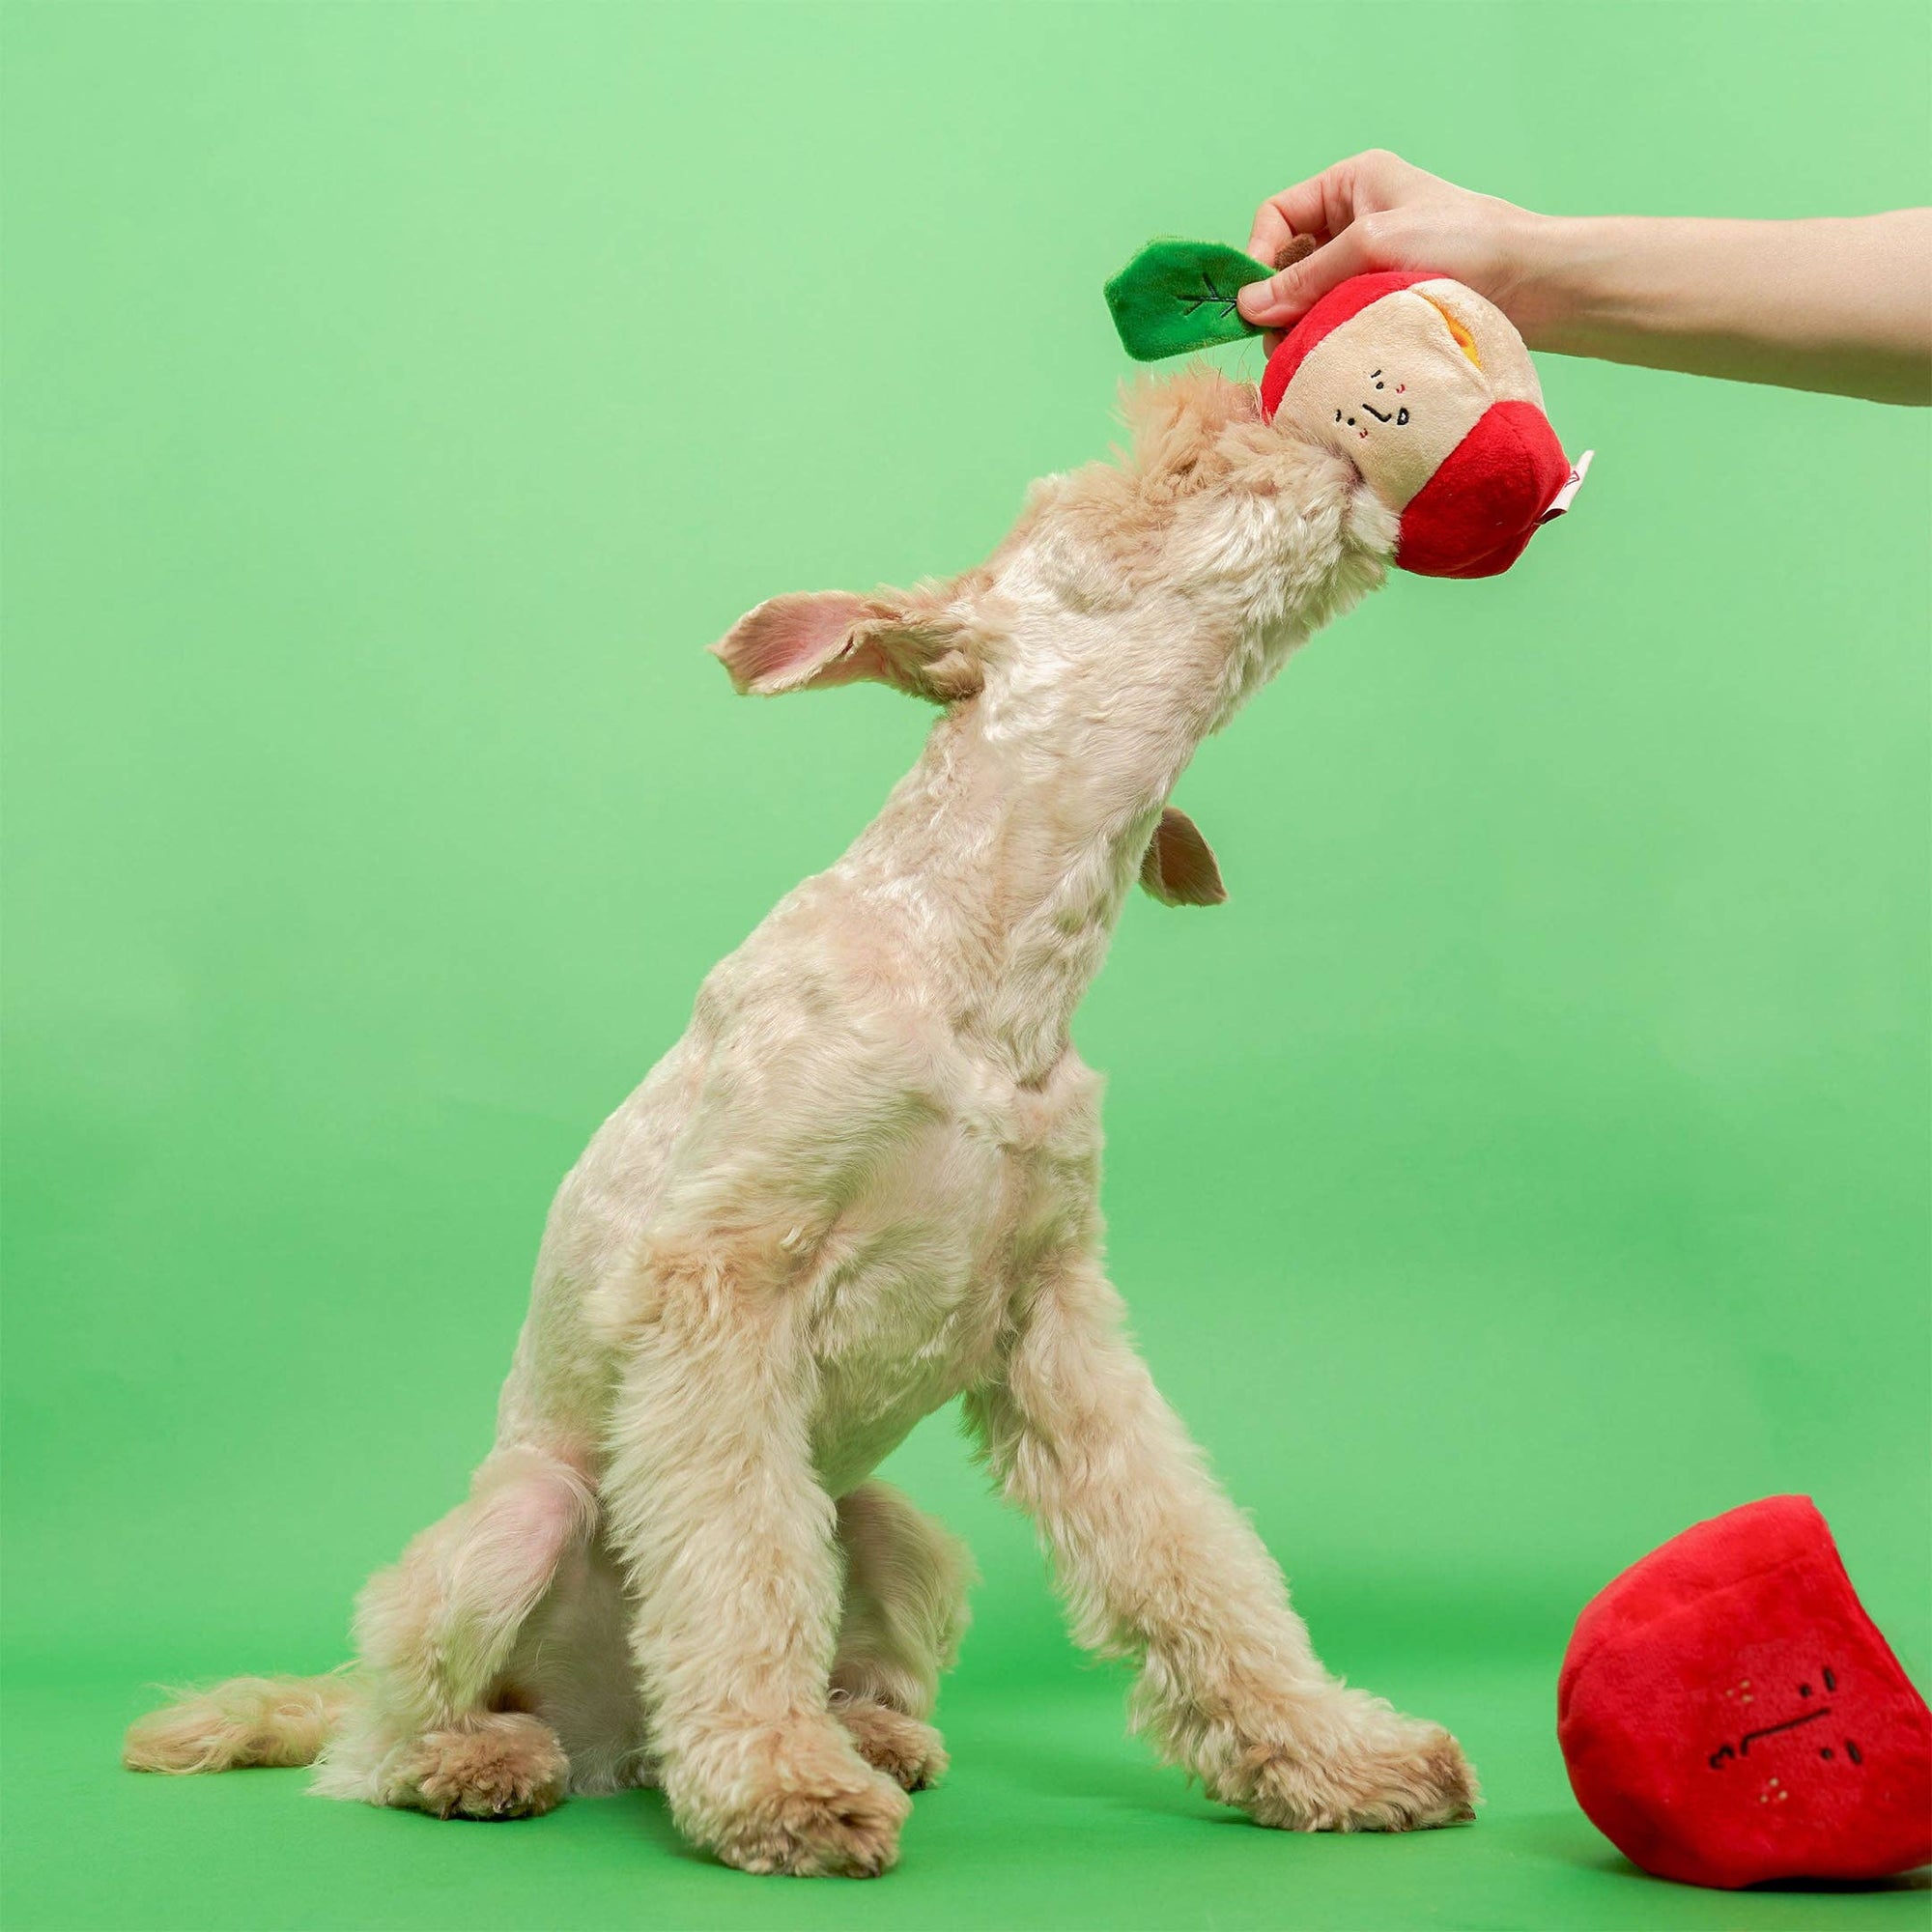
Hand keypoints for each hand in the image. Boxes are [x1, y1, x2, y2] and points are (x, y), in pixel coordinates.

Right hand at [1238, 150, 1541, 332]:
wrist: (1534, 284)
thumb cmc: (1464, 244)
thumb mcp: (1375, 246)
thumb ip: (1308, 275)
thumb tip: (1246, 306)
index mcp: (1351, 183)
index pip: (1277, 216)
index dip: (1259, 256)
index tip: (1257, 304)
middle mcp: (1355, 219)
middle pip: (1288, 262)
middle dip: (1280, 301)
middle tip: (1282, 341)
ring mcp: (1369, 264)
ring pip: (1310, 298)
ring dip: (1302, 326)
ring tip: (1308, 356)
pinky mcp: (1383, 302)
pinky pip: (1337, 320)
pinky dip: (1327, 339)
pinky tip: (1331, 360)